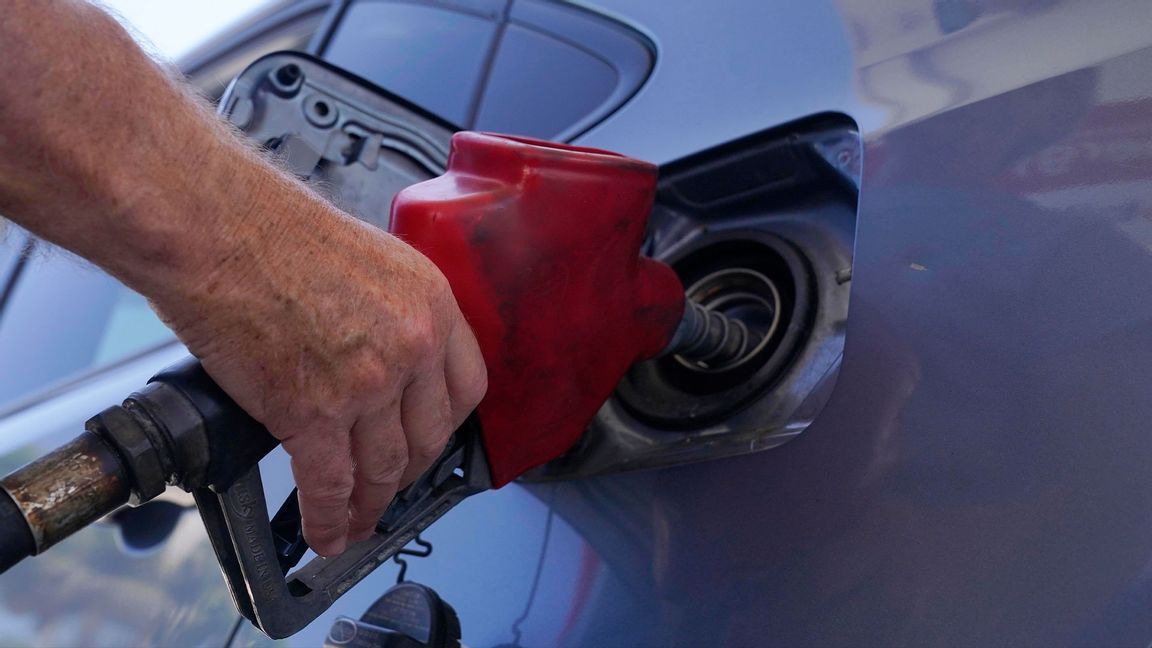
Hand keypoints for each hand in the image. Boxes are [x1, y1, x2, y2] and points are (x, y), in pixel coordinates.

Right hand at [152, 194, 486, 556]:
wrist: (215, 229)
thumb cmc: (272, 231)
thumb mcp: (371, 261)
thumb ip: (392, 315)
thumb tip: (384, 359)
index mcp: (431, 303)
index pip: (465, 387)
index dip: (445, 425)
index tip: (431, 441)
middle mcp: (412, 345)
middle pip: (429, 436)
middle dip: (410, 472)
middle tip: (393, 486)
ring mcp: (367, 383)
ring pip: (383, 467)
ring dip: (370, 504)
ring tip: (358, 522)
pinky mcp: (313, 412)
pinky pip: (331, 483)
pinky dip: (329, 517)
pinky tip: (326, 532)